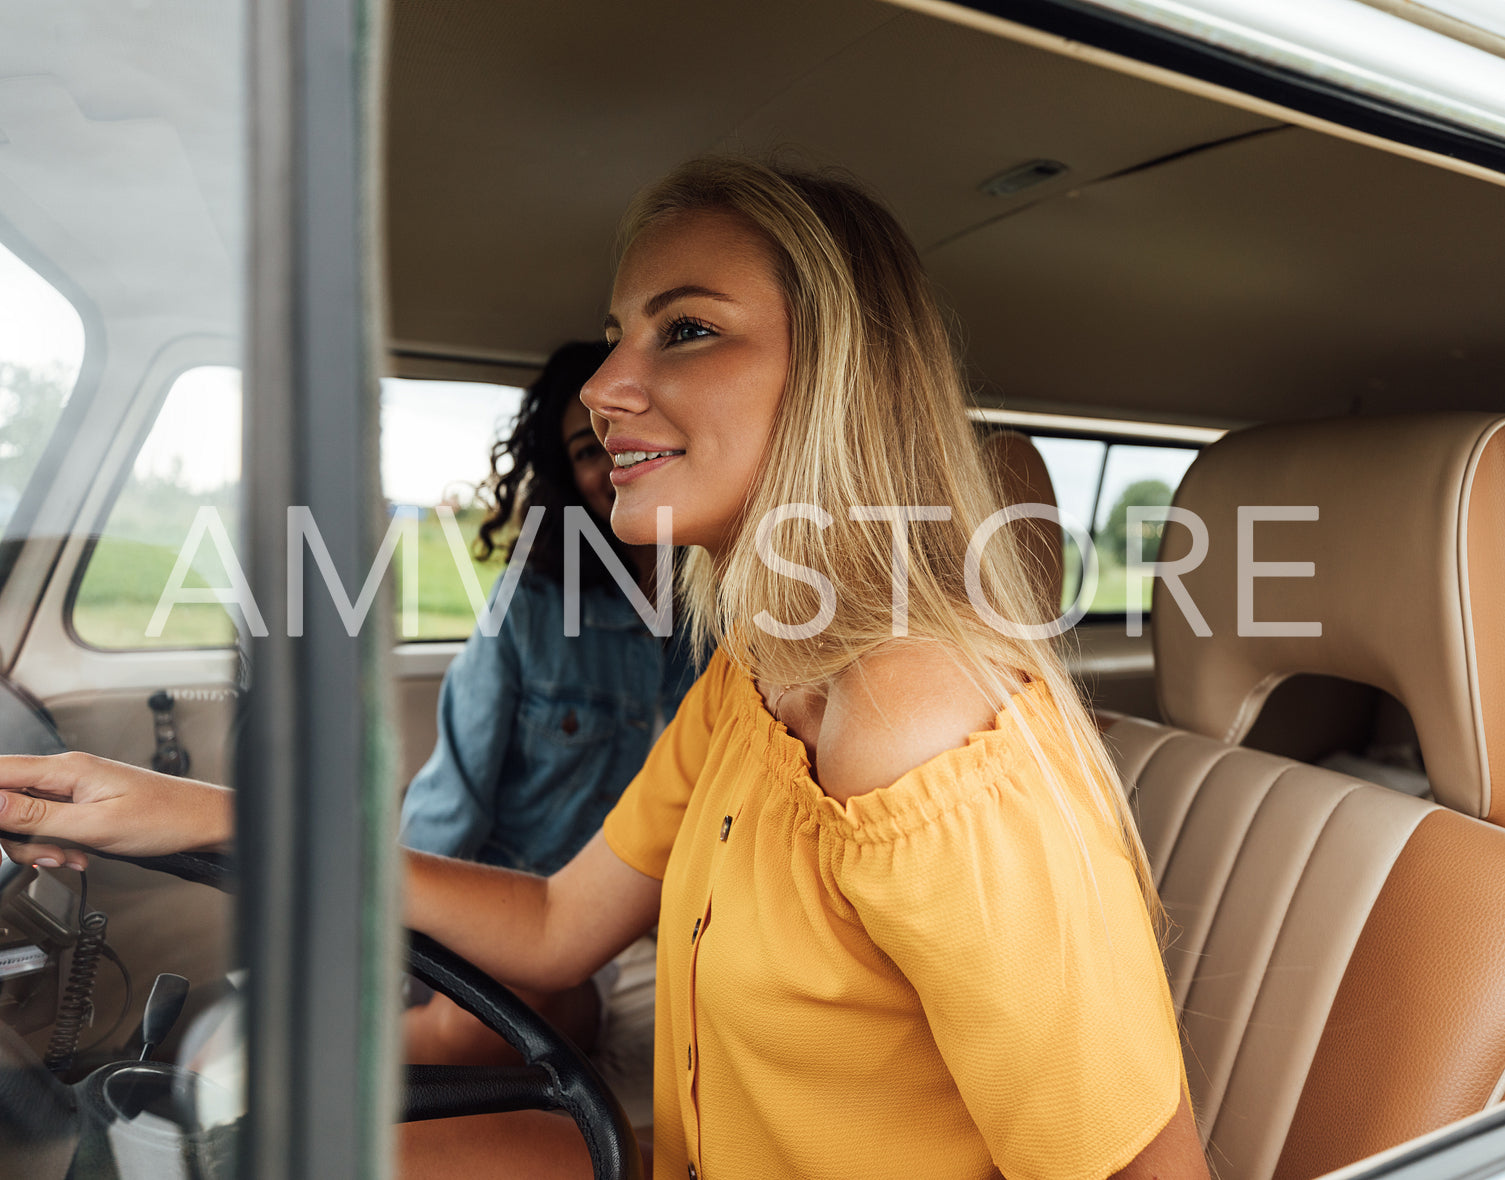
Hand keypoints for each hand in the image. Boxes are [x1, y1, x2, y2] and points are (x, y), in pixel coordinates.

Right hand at [0, 752, 233, 869]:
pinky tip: (77, 854)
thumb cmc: (165, 818)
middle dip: (16, 836)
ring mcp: (73, 789)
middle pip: (5, 800)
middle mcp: (65, 773)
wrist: (201, 822)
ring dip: (38, 845)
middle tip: (45, 854)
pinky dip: (55, 845)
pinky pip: (48, 825)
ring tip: (69, 856)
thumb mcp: (93, 824)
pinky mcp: (82, 805)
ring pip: (24, 818)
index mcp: (65, 769)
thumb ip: (35, 815)